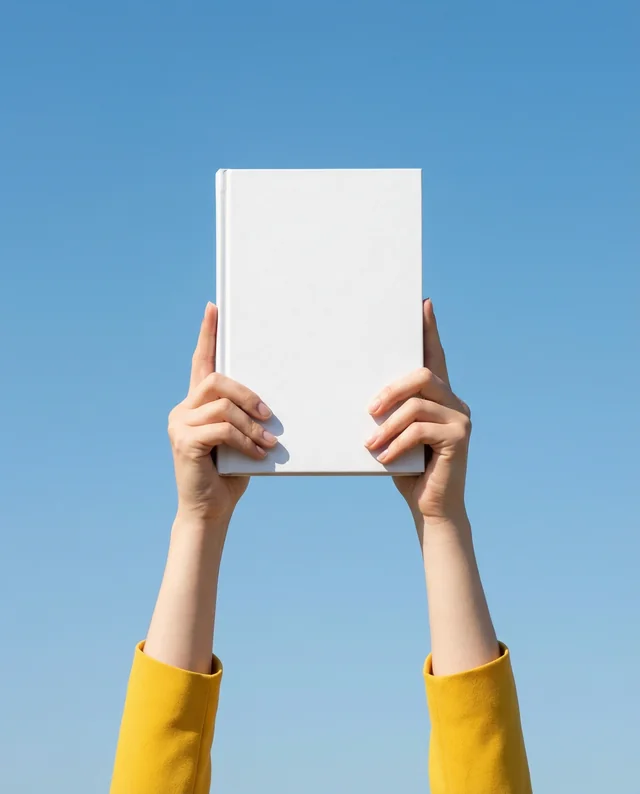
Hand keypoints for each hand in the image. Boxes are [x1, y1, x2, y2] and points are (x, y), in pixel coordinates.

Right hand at [168, 302, 276, 524]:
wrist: (209, 511)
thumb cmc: (229, 474)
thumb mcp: (240, 439)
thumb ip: (243, 417)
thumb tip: (269, 401)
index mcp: (196, 404)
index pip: (201, 361)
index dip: (208, 334)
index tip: (214, 307)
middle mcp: (182, 409)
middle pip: (216, 379)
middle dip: (247, 393)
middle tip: (268, 413)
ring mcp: (179, 425)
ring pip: (222, 405)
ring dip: (251, 424)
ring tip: (268, 442)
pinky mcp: (184, 442)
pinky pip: (221, 429)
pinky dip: (245, 441)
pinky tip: (259, 454)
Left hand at [365, 299, 470, 525]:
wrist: (431, 507)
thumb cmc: (407, 469)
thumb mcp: (394, 434)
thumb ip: (391, 412)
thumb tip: (366, 395)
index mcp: (439, 396)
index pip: (433, 356)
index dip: (429, 330)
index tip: (423, 304)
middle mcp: (454, 401)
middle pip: (422, 375)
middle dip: (391, 389)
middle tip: (369, 409)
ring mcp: (461, 418)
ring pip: (417, 404)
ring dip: (388, 425)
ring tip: (371, 444)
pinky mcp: (460, 437)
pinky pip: (421, 429)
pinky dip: (397, 443)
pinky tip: (384, 458)